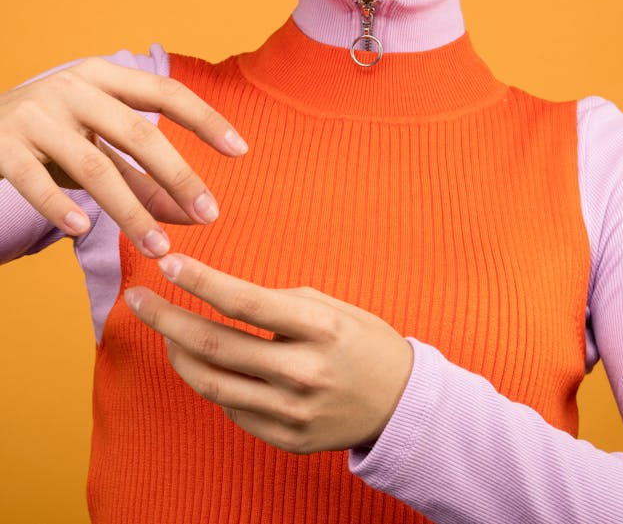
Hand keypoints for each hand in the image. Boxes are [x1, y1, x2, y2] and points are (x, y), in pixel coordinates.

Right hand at [0, 58, 246, 253]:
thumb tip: (194, 213)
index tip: (242, 150)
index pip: (165, 91)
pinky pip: (35, 180)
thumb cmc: (48, 136)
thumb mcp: (96, 146)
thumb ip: (142, 176)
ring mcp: (35, 114)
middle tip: (210, 215)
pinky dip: (61, 206)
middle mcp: (73, 87)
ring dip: (132, 211)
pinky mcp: (1, 145)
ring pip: (93, 167)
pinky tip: (85, 230)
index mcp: (103, 76)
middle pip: (138, 131)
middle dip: (179, 176)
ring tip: (158, 247)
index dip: (205, 119)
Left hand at [124, 254, 413, 453]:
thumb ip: (279, 304)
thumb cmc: (363, 342)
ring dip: (177, 353)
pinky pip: (232, 410)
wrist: (401, 404)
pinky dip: (212, 382)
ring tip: (164, 331)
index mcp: (319, 329)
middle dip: (167, 319)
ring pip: (212, 383)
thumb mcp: (332, 307)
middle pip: (215, 345)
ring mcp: (293, 412)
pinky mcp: (287, 440)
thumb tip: (223, 299)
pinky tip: (205, 364)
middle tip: (139, 298)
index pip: (246, 303)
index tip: (169, 264)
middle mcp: (303, 372)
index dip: (202, 282)